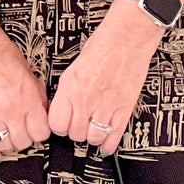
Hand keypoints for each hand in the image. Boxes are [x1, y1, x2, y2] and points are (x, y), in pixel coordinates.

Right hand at [0, 23, 51, 162]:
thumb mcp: (29, 72)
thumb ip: (37, 95)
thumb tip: (42, 111)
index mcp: (27, 98)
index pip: (41, 132)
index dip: (41, 132)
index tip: (38, 129)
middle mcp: (10, 109)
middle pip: (24, 141)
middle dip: (26, 138)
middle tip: (23, 132)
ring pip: (5, 144)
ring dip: (9, 144)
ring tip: (9, 138)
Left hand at [47, 0, 160, 157]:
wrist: (127, 38)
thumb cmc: (103, 45)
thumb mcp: (74, 67)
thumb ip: (68, 91)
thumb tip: (63, 107)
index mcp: (70, 88)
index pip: (56, 124)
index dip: (58, 126)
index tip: (62, 124)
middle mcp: (86, 100)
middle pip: (74, 134)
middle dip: (75, 132)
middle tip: (78, 126)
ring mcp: (106, 106)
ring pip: (93, 138)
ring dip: (92, 137)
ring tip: (92, 131)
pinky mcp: (124, 109)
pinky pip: (114, 135)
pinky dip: (109, 144)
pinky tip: (106, 145)